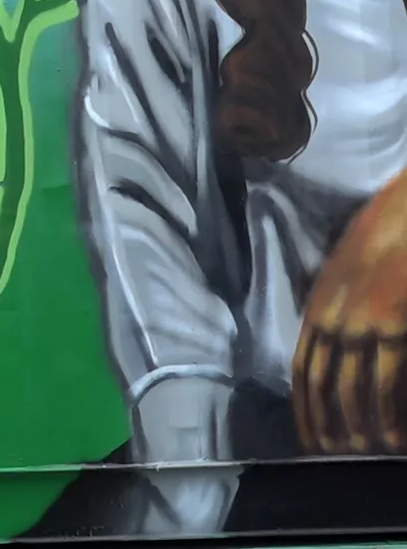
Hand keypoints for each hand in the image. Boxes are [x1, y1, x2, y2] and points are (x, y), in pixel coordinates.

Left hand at [294, 170, 406, 452]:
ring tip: (364, 457)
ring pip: (352, 390)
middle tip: (333, 459)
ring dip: (358, 429)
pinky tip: (393, 438)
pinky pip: (387, 379)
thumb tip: (338, 351)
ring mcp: (363, 322)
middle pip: (321, 385)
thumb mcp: (348, 274)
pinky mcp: (394, 323)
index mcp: (319, 307)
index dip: (304, 407)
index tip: (309, 437)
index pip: (302, 369)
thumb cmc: (387, 238)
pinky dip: (388, 413)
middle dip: (326, 426)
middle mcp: (332, 318)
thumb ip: (339, 311)